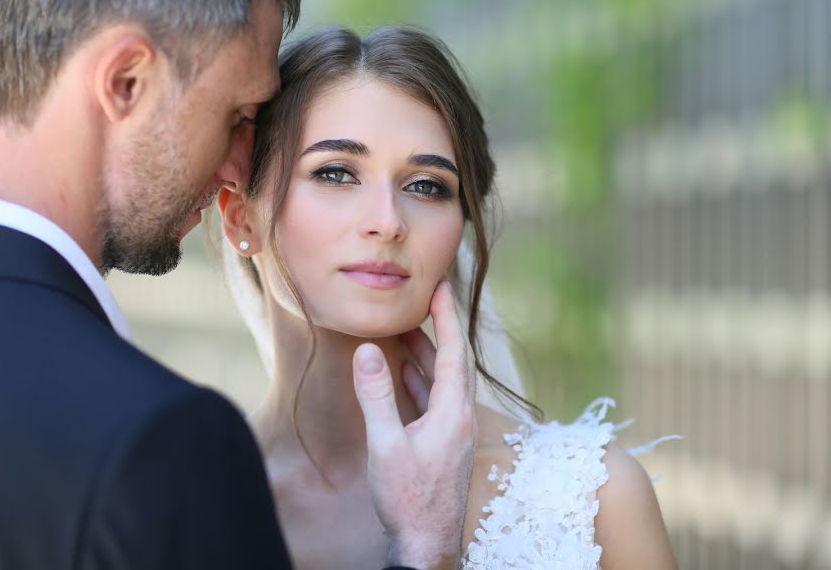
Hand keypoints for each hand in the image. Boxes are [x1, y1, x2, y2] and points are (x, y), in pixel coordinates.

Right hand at [352, 281, 476, 569]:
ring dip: (427, 354)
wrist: (426, 542)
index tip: (441, 287)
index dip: (447, 317)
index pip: (454, 352)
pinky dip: (422, 379)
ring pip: (445, 380)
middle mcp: (460, 417)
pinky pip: (436, 399)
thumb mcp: (386, 445)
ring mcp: (454, 430)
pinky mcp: (444, 442)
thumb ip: (377, 396)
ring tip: (405, 330)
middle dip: (439, 328)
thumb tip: (369, 351)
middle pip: (454, 361)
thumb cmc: (408, 498)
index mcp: (454, 412)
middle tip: (424, 299)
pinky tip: (405, 373)